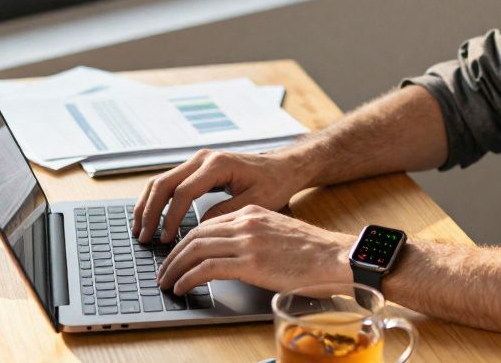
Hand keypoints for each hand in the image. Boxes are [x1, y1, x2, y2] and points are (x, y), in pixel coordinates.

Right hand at [133, 148, 311, 242]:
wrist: (283, 167)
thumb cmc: (274, 183)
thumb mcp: (254, 202)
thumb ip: (225, 213)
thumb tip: (199, 229)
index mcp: (218, 165)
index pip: (183, 192)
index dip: (172, 218)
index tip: (166, 239)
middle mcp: (203, 158)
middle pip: (164, 183)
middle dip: (150, 212)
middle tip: (143, 237)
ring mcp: (198, 161)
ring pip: (161, 181)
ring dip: (147, 205)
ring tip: (139, 230)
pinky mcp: (197, 168)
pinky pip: (169, 182)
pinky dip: (156, 200)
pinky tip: (150, 218)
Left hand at [156, 205, 353, 293]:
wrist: (336, 257)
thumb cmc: (313, 253)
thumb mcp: (278, 234)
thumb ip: (254, 239)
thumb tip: (234, 257)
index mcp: (252, 213)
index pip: (206, 224)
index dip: (186, 242)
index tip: (177, 257)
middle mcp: (246, 222)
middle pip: (195, 235)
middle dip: (174, 255)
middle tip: (164, 271)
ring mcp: (248, 240)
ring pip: (195, 249)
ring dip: (175, 268)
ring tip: (167, 282)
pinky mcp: (251, 261)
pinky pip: (206, 268)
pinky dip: (188, 278)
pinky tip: (182, 287)